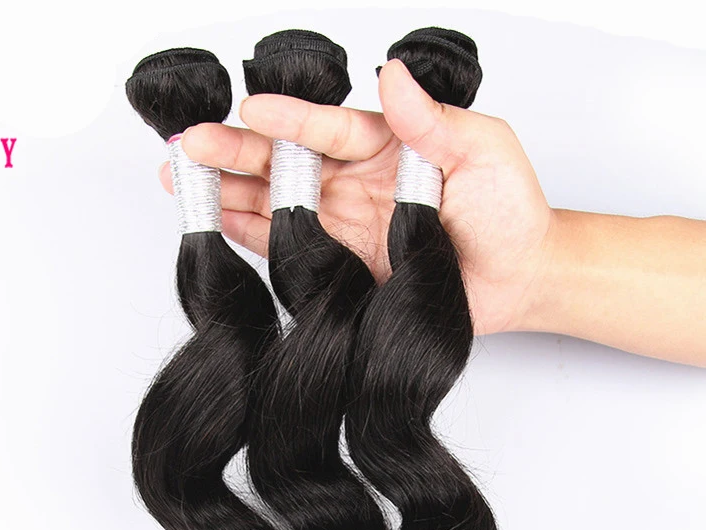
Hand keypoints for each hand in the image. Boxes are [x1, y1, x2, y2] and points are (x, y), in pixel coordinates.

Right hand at [161, 59, 555, 335]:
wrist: (520, 280)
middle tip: (188, 146)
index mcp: (385, 145)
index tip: (248, 110)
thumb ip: (432, 120)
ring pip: (277, 204)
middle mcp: (356, 181)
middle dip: (234, 153)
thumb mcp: (483, 150)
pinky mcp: (342, 266)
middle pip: (285, 163)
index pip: (325, 127)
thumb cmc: (511, 211)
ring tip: (185, 183)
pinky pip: (290, 251)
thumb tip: (391, 73)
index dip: (286, 120)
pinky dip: (255, 239)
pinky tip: (220, 225)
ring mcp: (345, 225)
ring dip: (230, 194)